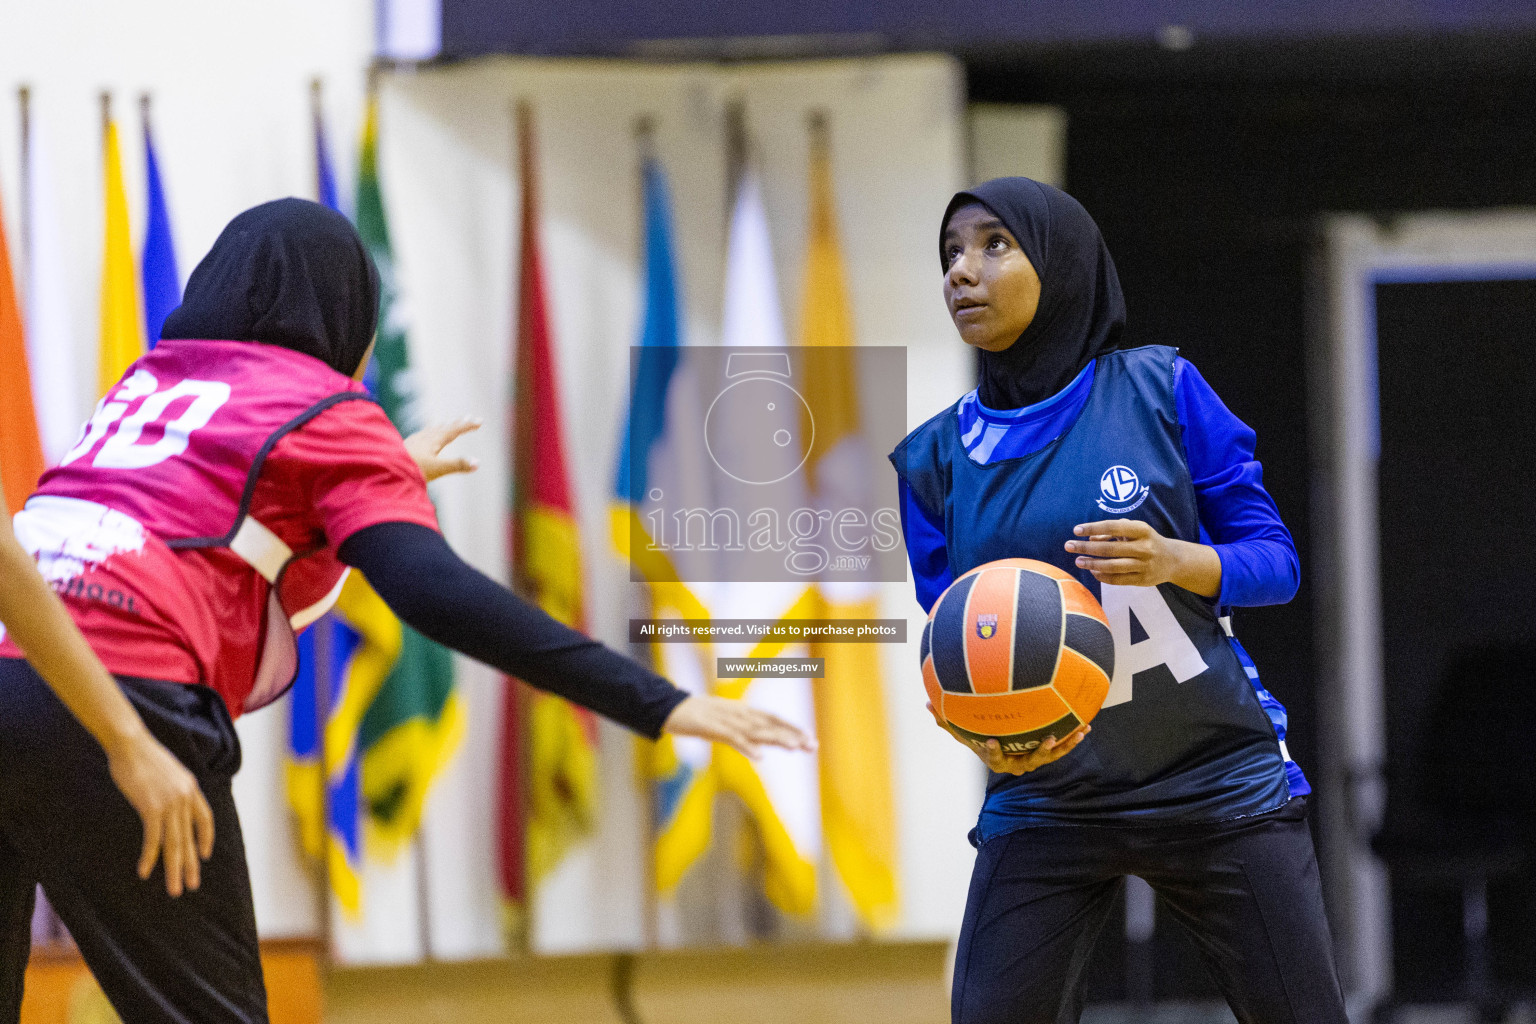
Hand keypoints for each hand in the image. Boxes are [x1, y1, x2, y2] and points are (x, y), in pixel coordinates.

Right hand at [105, 729, 214, 896]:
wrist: (130, 744)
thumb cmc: (143, 758)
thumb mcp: (167, 773)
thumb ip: (172, 790)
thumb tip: (168, 804)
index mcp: (191, 789)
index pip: (205, 819)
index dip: (205, 838)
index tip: (204, 855)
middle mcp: (185, 798)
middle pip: (190, 838)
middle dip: (191, 864)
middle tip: (191, 885)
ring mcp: (170, 803)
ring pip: (175, 844)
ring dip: (174, 869)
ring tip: (175, 889)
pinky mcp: (152, 808)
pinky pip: (153, 839)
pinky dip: (150, 857)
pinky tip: (145, 871)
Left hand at [404, 418, 481, 481]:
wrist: (384, 467)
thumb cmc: (412, 469)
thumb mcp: (438, 469)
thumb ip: (457, 465)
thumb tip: (477, 463)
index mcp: (434, 440)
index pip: (455, 430)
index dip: (468, 425)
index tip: (480, 421)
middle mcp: (425, 437)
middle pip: (444, 427)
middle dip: (457, 423)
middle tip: (468, 417)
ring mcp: (414, 441)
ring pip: (431, 430)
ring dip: (442, 427)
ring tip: (446, 424)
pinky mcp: (406, 446)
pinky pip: (420, 435)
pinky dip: (427, 433)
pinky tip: (422, 436)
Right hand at [661, 695, 817, 759]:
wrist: (670, 708)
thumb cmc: (697, 716)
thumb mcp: (723, 724)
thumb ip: (740, 733)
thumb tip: (757, 746)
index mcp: (742, 712)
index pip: (773, 719)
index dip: (791, 727)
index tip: (809, 738)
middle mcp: (739, 714)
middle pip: (770, 724)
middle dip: (792, 735)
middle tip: (813, 745)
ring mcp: (727, 721)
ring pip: (756, 731)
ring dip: (776, 739)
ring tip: (795, 748)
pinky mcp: (712, 728)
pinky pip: (733, 739)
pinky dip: (746, 746)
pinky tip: (759, 756)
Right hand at [927, 701, 1088, 774]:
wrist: (1000, 748)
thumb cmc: (979, 737)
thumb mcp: (962, 731)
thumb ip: (947, 721)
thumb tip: (926, 704)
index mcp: (996, 758)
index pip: (994, 756)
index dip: (993, 750)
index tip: (991, 740)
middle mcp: (1016, 763)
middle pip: (1028, 762)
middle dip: (1039, 751)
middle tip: (1046, 740)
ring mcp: (1032, 759)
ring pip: (1050, 756)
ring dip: (1064, 745)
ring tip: (1077, 733)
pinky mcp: (1046, 753)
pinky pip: (1061, 748)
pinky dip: (1072, 739)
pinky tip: (1086, 727)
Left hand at [1065, 519, 1220, 597]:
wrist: (1173, 560)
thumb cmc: (1146, 540)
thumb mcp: (1134, 530)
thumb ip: (1112, 531)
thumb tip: (1090, 538)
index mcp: (1142, 530)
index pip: (1113, 527)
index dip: (1093, 528)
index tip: (1076, 530)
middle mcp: (1144, 547)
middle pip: (1109, 549)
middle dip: (1086, 548)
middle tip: (1068, 546)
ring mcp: (1144, 565)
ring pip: (1112, 566)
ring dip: (1091, 564)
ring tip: (1078, 561)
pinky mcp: (1142, 580)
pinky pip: (1118, 579)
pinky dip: (1102, 576)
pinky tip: (1092, 571)